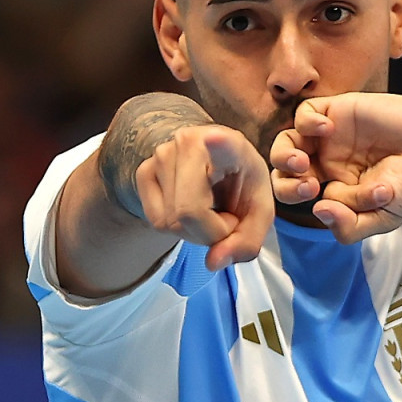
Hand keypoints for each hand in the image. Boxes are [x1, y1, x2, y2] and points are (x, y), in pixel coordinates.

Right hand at [136, 124, 274, 269]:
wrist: (218, 168)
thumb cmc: (241, 186)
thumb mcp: (258, 214)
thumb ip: (246, 243)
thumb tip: (212, 263)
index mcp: (231, 145)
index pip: (223, 143)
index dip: (218, 143)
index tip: (214, 138)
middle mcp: (190, 142)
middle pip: (189, 212)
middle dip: (211, 233)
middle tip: (226, 219)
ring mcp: (161, 154)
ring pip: (171, 221)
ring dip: (194, 232)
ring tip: (209, 211)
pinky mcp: (143, 170)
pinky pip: (156, 221)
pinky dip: (176, 228)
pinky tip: (190, 210)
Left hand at [270, 93, 401, 242]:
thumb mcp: (385, 218)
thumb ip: (351, 226)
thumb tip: (319, 211)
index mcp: (337, 187)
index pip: (301, 197)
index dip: (301, 201)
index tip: (324, 200)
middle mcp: (329, 162)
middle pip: (285, 172)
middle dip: (286, 184)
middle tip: (308, 185)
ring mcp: (331, 136)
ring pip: (287, 142)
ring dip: (285, 155)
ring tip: (303, 161)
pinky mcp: (339, 110)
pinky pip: (305, 112)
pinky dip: (306, 121)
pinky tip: (328, 129)